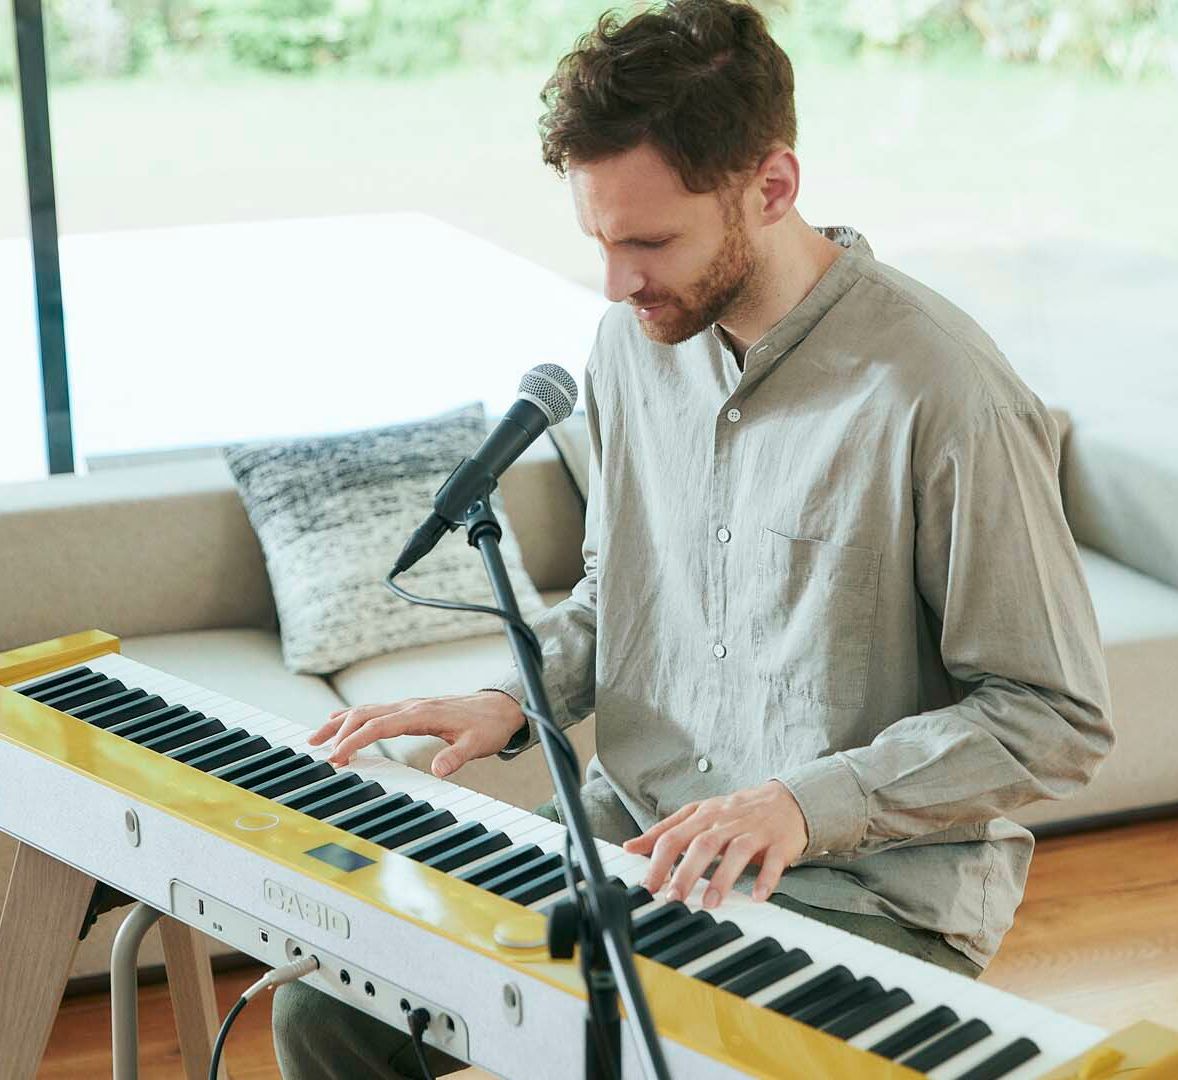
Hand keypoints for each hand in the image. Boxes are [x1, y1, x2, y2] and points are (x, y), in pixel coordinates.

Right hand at [309, 690, 525, 776]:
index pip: (378, 726)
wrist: (500, 707)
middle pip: (364, 714)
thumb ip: (456, 756)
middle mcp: (411, 706)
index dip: (354, 741)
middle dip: (339, 732)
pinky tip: (341, 723)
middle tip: (320, 754)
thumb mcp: (477, 744)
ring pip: (366, 710)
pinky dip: (354, 718)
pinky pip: (376, 711)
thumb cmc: (488, 725)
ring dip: (341, 723)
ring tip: (316, 739)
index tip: (337, 758)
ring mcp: (409, 706)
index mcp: (421, 713)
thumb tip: (438, 769)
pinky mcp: (411, 710)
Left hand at [622, 780, 808, 908]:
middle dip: (686, 872)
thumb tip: (631, 847)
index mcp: (703, 815)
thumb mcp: (697, 815)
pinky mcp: (778, 843)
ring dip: (723, 877)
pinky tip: (758, 896)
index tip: (647, 887)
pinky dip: (766, 878)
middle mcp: (726, 821)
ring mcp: (753, 831)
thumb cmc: (735, 812)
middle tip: (673, 899)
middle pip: (703, 844)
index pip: (674, 836)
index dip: (658, 861)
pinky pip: (773, 860)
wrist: (785, 801)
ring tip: (711, 903)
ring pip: (736, 851)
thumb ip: (665, 831)